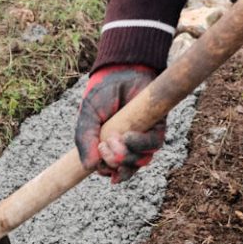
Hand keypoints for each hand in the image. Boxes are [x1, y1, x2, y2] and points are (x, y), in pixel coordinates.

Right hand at [75, 64, 164, 182]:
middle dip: (115, 164)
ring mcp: (143, 137)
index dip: (108, 173)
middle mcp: (128, 145)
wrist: (120, 71)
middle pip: (127, 169)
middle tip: (105, 148)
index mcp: (110, 145)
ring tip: (114, 141)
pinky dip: (140, 145)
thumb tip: (89, 167)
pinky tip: (127, 136)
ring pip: (141, 161)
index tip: (102, 168)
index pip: (111, 169)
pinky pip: (154, 145)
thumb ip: (85, 140)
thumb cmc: (103, 94)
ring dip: (127, 158)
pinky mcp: (157, 127)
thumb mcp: (87, 117)